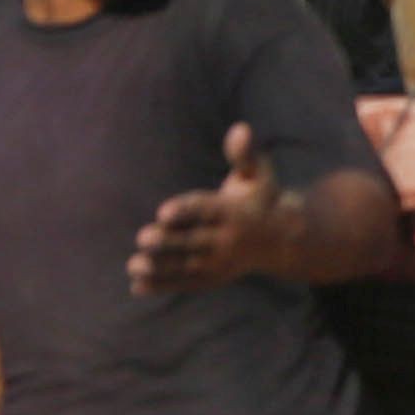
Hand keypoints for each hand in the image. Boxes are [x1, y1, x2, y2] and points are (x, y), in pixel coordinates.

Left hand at [132, 122, 301, 294]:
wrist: (281, 241)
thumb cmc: (261, 198)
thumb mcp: (258, 174)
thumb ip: (244, 155)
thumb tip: (240, 128)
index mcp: (235, 212)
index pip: (207, 210)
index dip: (185, 211)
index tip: (162, 212)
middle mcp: (228, 240)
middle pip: (195, 242)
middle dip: (169, 242)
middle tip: (142, 238)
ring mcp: (220, 263)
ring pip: (187, 267)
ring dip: (160, 268)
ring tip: (133, 265)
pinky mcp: (212, 278)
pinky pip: (185, 284)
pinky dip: (162, 286)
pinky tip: (136, 286)